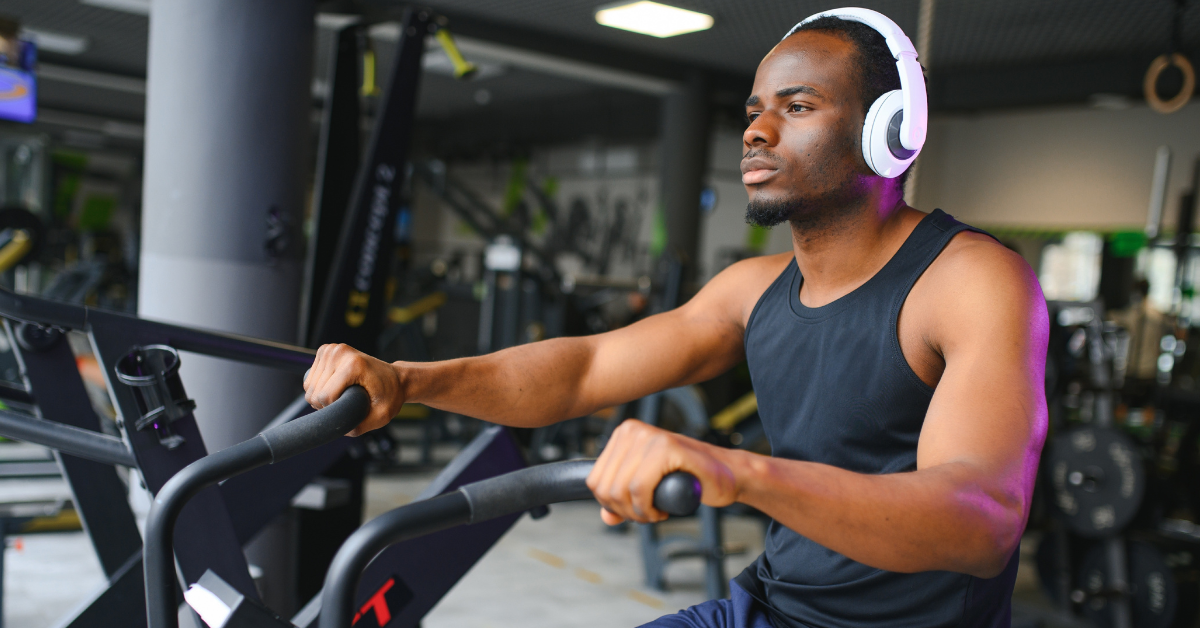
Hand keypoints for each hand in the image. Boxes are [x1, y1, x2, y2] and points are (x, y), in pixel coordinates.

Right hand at [303, 343, 404, 435]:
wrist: (395, 379)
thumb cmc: (390, 395)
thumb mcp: (380, 416)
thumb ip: (357, 427)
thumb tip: (332, 429)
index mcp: (353, 365)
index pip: (325, 396)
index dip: (333, 409)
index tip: (350, 407)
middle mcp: (339, 353)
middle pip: (314, 392)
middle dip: (326, 404)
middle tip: (347, 401)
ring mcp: (331, 349)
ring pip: (309, 386)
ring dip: (322, 395)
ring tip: (343, 393)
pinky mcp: (326, 350)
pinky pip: (310, 378)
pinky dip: (319, 386)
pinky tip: (336, 385)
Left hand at [586, 419, 740, 524]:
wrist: (727, 475)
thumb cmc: (689, 479)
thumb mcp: (647, 490)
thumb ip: (623, 501)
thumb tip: (606, 517)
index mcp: (623, 434)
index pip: (594, 480)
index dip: (611, 505)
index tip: (634, 509)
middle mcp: (632, 430)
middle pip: (604, 488)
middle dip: (625, 512)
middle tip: (648, 514)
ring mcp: (649, 436)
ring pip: (620, 490)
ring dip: (638, 513)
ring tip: (656, 511)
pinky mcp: (666, 447)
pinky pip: (639, 489)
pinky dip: (648, 509)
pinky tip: (662, 510)